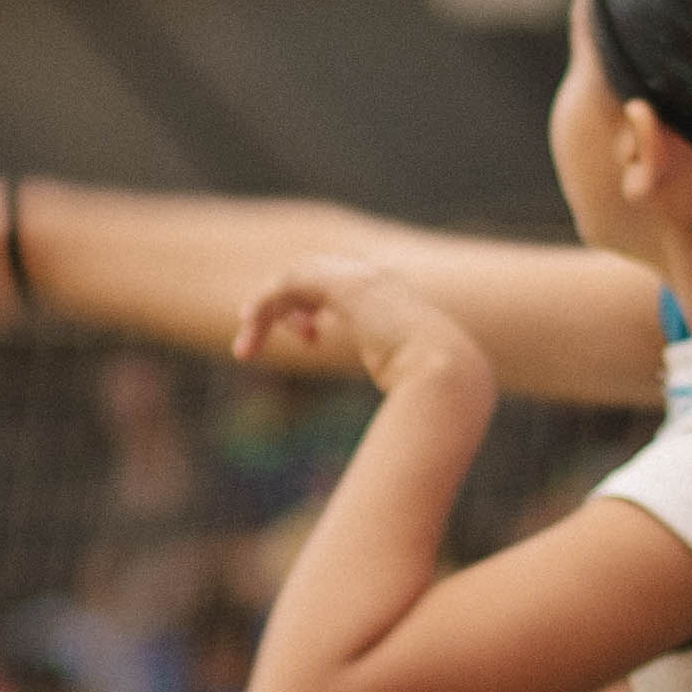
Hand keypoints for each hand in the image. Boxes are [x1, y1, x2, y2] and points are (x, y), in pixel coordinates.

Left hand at [231, 254, 483, 398]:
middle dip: (283, 305)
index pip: (337, 285)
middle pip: (310, 276)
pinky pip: (289, 284)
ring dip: (264, 311)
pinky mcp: (344, 287)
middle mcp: (376, 279)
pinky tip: (249, 327)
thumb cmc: (435, 391)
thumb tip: (401, 415)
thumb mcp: (409, 378)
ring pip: (293, 279)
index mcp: (391, 297)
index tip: (309, 339)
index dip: (314, 306)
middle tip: (257, 340)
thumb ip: (398, 377)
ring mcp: (361, 278)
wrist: (448, 377)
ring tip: (244, 349)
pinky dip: (265, 304)